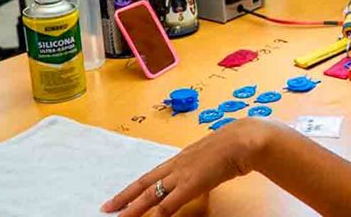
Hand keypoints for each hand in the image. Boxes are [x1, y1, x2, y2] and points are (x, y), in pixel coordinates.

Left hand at [101, 119, 264, 216]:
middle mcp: (177, 165)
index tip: (123, 195)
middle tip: (107, 208)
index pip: (153, 175)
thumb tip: (204, 172)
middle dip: (125, 197)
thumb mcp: (214, 154)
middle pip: (144, 184)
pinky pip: (169, 204)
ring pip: (150, 194)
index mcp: (182, 157)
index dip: (136, 186)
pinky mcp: (191, 184)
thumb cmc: (235, 144)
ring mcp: (182, 174)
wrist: (244, 140)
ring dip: (134, 208)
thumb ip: (204, 164)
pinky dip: (158, 214)